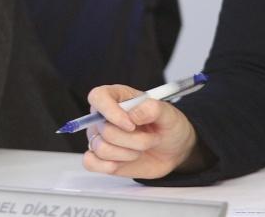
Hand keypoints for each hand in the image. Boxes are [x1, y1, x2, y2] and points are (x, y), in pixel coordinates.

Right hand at [80, 84, 199, 179]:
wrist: (173, 150)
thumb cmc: (168, 126)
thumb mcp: (169, 114)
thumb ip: (152, 109)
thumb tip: (132, 114)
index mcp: (118, 97)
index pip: (98, 97)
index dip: (110, 112)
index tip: (131, 125)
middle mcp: (104, 117)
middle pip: (104, 130)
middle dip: (133, 140)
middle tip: (151, 138)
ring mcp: (101, 138)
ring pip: (101, 149)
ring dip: (128, 153)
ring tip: (142, 148)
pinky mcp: (102, 158)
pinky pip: (91, 163)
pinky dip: (109, 166)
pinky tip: (125, 162)